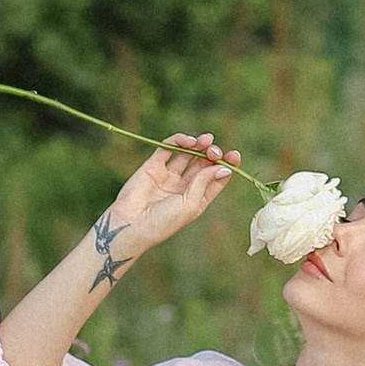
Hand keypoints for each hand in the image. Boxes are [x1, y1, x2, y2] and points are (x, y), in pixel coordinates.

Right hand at [92, 133, 237, 285]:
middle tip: (214, 151)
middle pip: (203, 164)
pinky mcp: (153, 166)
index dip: (226, 165)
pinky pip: (168, 148)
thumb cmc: (163, 222)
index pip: (215, 178)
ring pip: (188, 154)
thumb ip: (204, 183)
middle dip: (212, 154)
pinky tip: (188, 141)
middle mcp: (184, 186)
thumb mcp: (190, 204)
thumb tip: (224, 166)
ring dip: (199, 145)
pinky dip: (179, 141)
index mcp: (196, 199)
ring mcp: (168, 175)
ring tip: (205, 141)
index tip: (234, 155)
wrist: (131, 224)